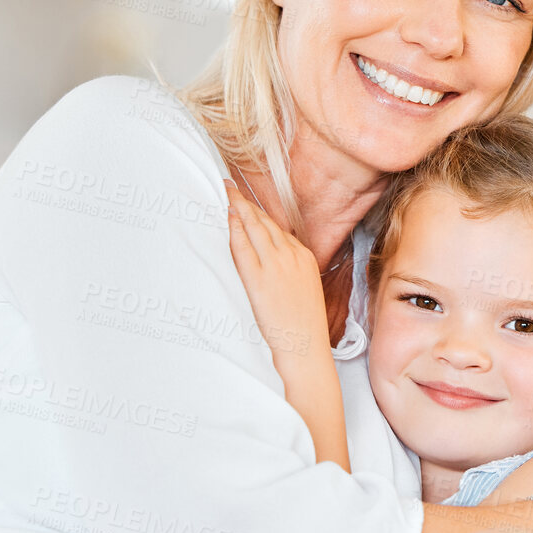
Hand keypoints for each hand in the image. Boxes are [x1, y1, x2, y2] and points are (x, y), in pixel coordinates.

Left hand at [223, 179, 325, 362]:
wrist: (305, 346)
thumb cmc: (304, 326)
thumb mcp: (304, 291)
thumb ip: (291, 273)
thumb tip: (276, 267)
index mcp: (305, 258)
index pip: (279, 229)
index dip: (261, 214)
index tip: (250, 204)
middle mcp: (292, 256)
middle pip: (266, 222)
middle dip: (248, 203)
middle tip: (232, 186)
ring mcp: (276, 265)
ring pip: (255, 227)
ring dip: (240, 207)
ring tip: (227, 192)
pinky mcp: (259, 277)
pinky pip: (244, 245)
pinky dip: (235, 228)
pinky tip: (228, 216)